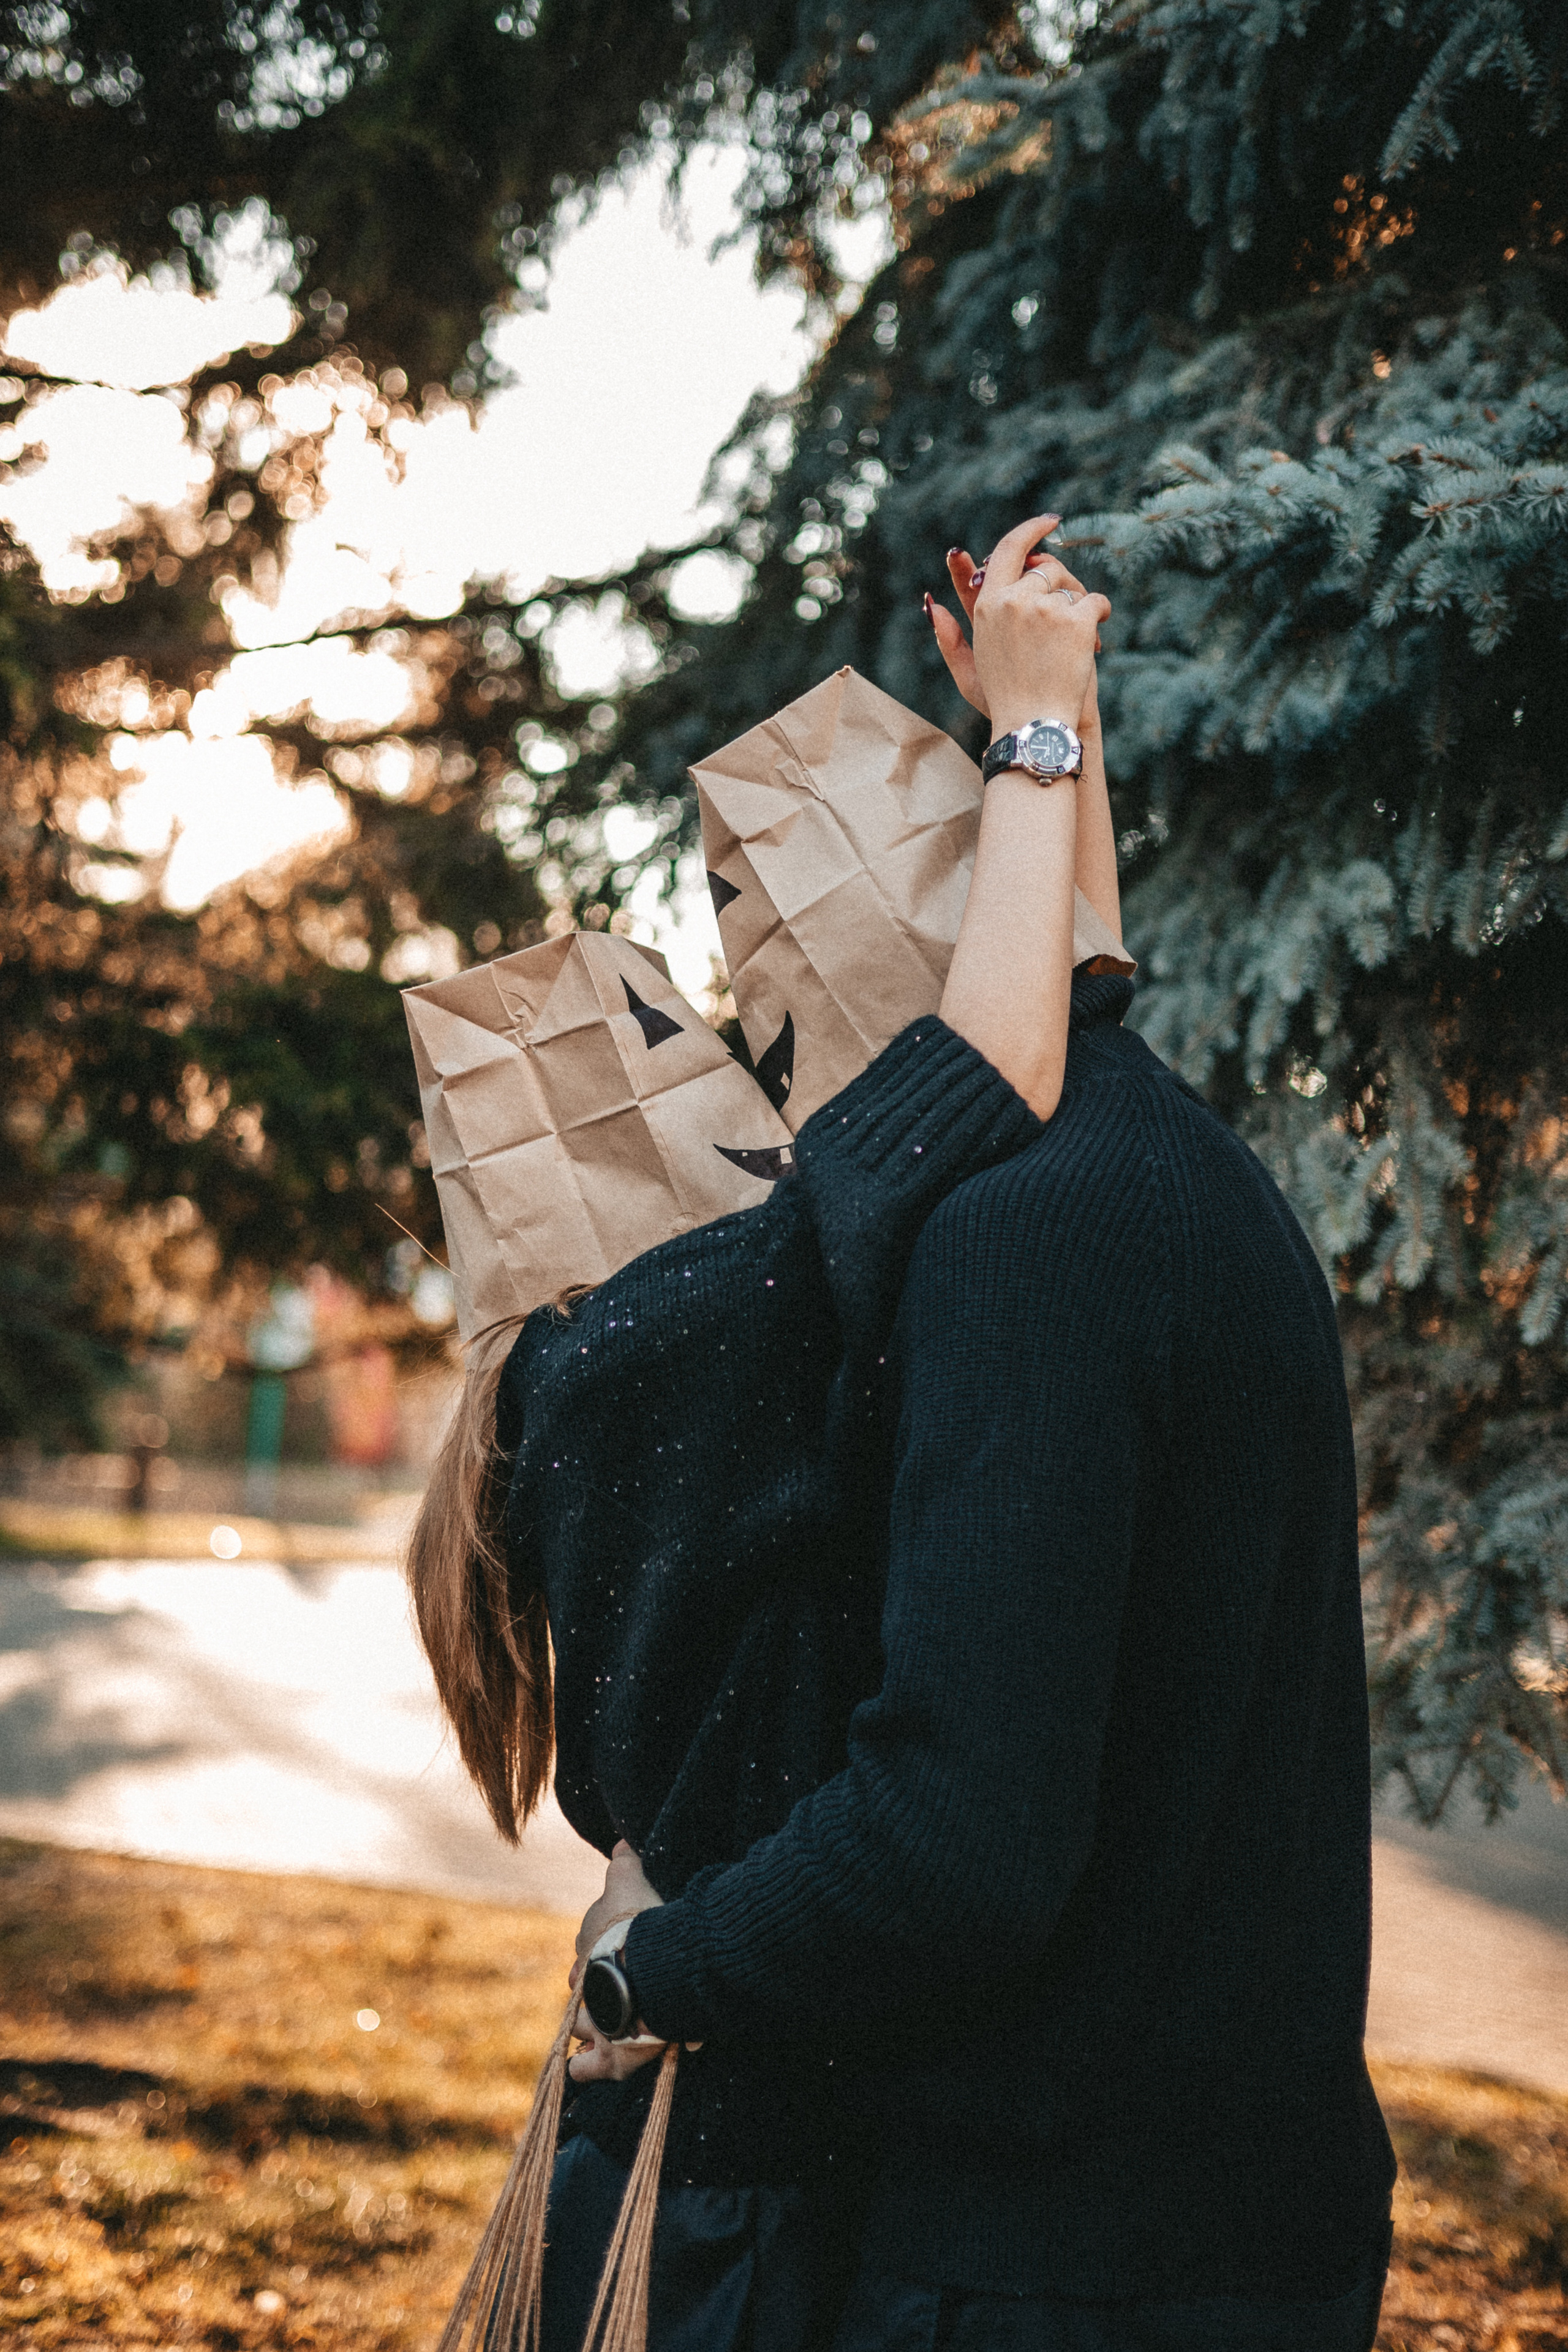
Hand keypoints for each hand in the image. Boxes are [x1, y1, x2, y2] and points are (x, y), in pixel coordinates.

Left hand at [566, 1842, 682, 2085]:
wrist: (652, 1966)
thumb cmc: (642, 1919)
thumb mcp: (631, 1877)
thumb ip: (625, 1859)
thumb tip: (620, 1841)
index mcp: (588, 1943)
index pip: (588, 1948)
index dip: (604, 1949)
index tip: (622, 1949)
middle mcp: (584, 1984)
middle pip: (582, 1988)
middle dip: (594, 1990)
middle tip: (620, 1989)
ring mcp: (594, 2022)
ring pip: (578, 2026)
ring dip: (589, 2027)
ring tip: (608, 2026)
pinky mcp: (611, 2057)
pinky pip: (587, 2070)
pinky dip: (588, 2070)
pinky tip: (589, 2068)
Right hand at [925, 516, 1108, 737]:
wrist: (1036, 727)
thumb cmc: (1004, 703)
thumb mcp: (968, 673)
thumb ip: (948, 638)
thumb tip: (932, 605)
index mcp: (987, 606)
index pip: (1008, 550)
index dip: (1030, 531)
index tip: (1050, 522)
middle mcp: (1011, 601)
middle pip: (1046, 568)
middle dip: (1060, 585)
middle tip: (1069, 608)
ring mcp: (1043, 609)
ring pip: (1071, 585)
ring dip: (1079, 604)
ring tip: (1080, 638)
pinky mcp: (1074, 620)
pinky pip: (1094, 600)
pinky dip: (1099, 615)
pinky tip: (1094, 640)